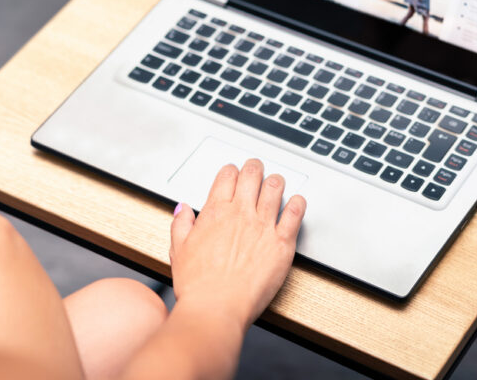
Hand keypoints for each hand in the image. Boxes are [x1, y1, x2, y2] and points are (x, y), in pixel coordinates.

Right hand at [169, 159, 305, 329]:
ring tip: (277, 182)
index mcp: (215, 212)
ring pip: (275, 188)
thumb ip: (181, 224)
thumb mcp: (178, 250)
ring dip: (276, 181)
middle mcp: (240, 214)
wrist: (216, 308)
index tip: (234, 173)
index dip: (231, 171)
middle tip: (257, 168)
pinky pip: (295, 214)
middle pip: (252, 175)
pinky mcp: (282, 244)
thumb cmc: (197, 285)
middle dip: (255, 167)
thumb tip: (182, 209)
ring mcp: (263, 227)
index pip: (227, 176)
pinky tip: (297, 202)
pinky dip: (298, 203)